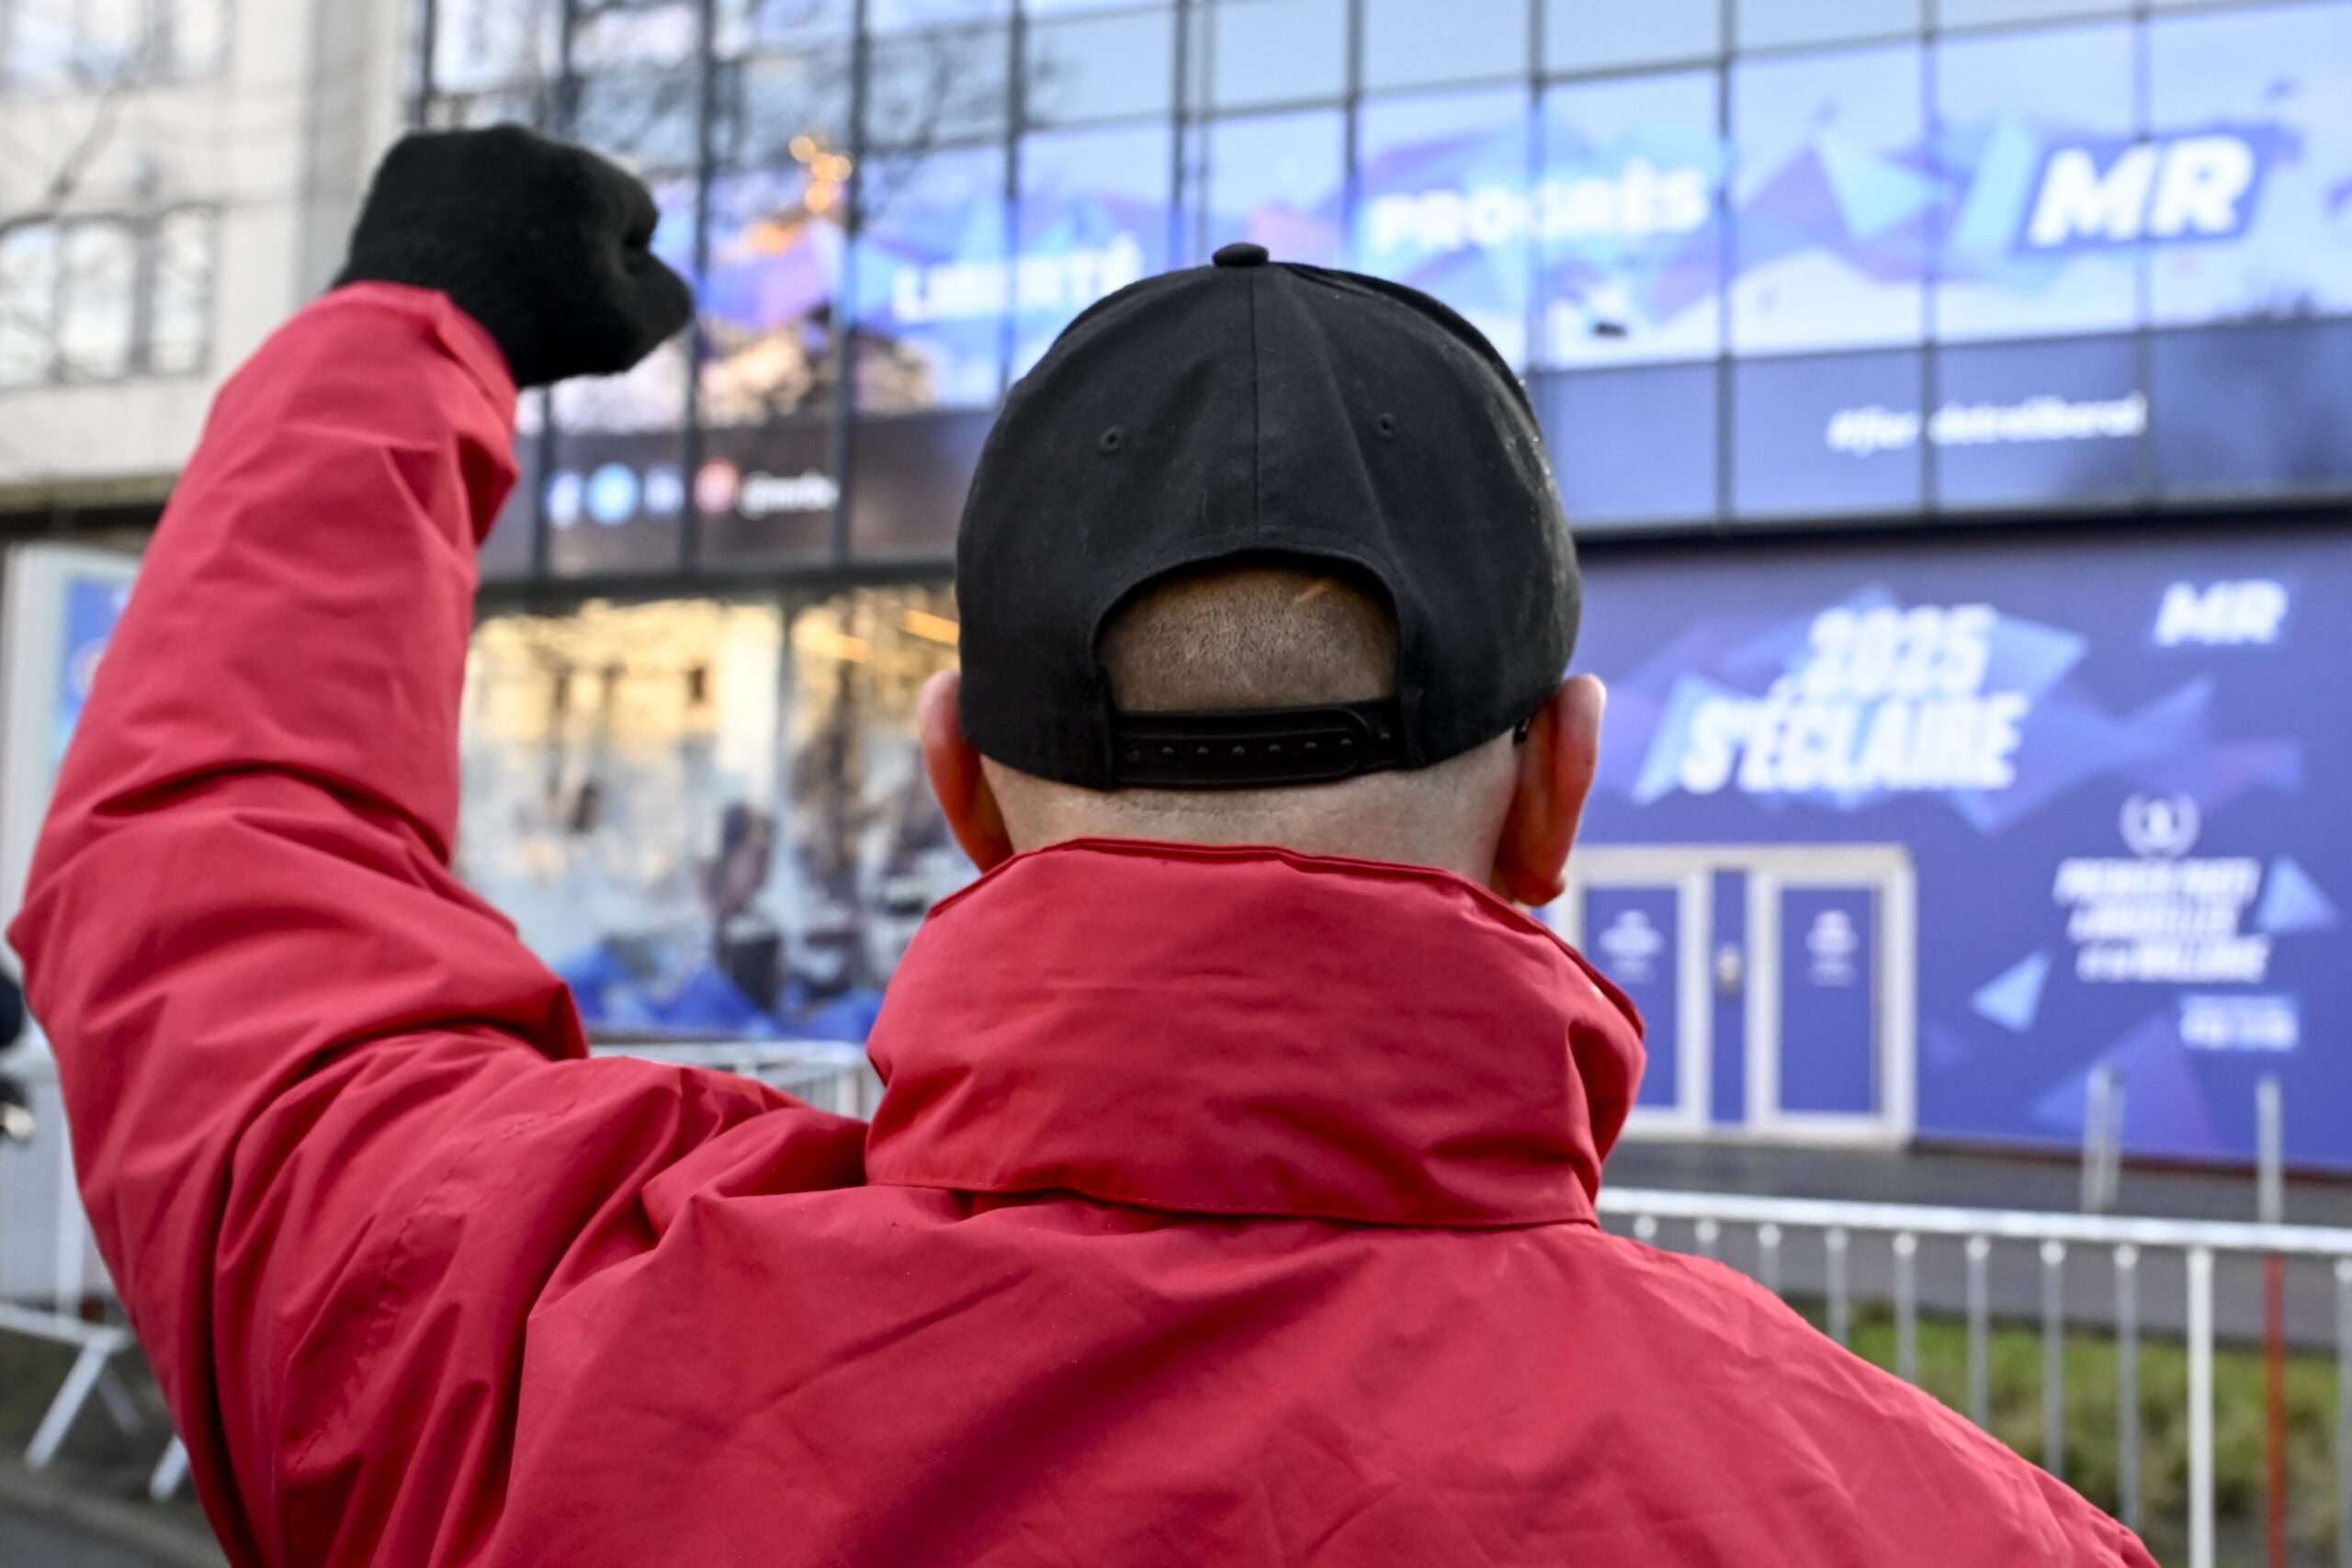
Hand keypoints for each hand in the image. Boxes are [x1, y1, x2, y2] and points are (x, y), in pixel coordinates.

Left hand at [335, 125, 694, 388]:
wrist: (420, 336)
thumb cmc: (537, 337)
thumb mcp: (631, 332)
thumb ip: (671, 293)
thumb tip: (652, 265)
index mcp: (591, 177)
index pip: (635, 211)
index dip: (621, 261)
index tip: (587, 299)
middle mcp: (529, 142)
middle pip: (570, 190)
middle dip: (563, 231)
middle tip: (535, 290)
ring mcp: (465, 143)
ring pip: (509, 179)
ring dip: (508, 215)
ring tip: (486, 275)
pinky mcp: (410, 155)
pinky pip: (451, 177)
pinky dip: (454, 209)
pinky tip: (447, 254)